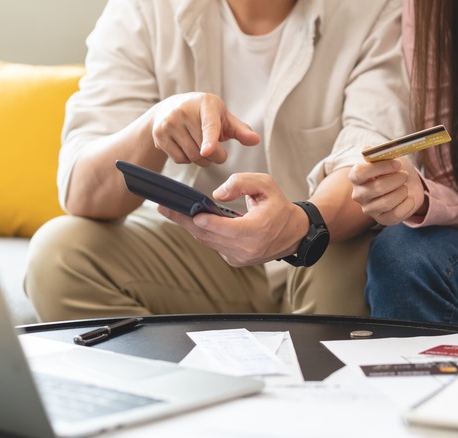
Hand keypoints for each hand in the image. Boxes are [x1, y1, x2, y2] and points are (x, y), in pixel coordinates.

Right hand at [151, 92, 259, 165]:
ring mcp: (169, 122)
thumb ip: (240, 130)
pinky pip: (179, 159)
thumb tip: (256, 140)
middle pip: (204, 150)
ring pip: (192, 157)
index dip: (210, 140)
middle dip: (215, 156)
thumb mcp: (223, 118)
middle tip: (216, 150)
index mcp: (205, 104)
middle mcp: (184, 111)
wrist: (170, 107)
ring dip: (202, 160)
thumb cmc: (204, 114)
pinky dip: (187, 160)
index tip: (208, 150)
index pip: (209, 126)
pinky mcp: (159, 134)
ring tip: (202, 147)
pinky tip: (187, 147)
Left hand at [157, 173, 308, 266]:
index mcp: (257, 231)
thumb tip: (216, 194)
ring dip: (189, 226)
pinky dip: (202, 232)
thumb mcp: (266, 184)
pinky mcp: (234, 260)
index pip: (225, 228)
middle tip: (164, 207)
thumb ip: (241, 183)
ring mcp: (239, 258)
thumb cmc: (278, 206)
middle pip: (209, 235)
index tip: (187, 211)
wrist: (293, 233)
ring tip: (170, 211)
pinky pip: (213, 244)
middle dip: (185, 220)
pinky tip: (189, 219)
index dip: (204, 220)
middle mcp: (247, 249)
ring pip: (207, 241)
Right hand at [348, 157, 424, 225]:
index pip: (360, 172)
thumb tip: (367, 149)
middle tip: (405, 175)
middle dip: (396, 180)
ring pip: (387, 202)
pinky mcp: (381, 220)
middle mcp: (359, 194)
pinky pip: (396, 214)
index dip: (381, 167)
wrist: (408, 185)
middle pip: (377, 188)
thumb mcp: (389, 158)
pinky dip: (407, 204)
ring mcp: (369, 209)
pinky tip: (409, 198)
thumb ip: (378, 154)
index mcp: (356, 177)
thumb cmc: (395, 170)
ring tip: (404, 187)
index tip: (397, 164)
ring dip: (402, 192)